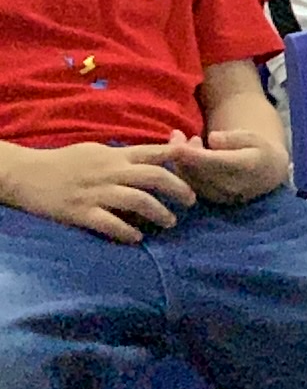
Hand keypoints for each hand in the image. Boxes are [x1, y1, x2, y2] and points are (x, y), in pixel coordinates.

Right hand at [0, 140, 195, 243]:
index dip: (180, 158)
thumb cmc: (64, 162)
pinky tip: (137, 237)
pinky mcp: (80, 212)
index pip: (154, 153)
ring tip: (170, 222)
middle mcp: (109, 172)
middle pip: (154, 177)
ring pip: (138, 200)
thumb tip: (155, 157)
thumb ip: (124, 155)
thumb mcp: (97, 151)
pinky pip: (110, 223)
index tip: (199, 166)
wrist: (25, 174)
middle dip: (179, 188)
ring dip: (159, 212)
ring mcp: (96, 193)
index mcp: (115, 156)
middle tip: (191, 201)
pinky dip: (127, 232)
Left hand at [172, 129, 288, 205]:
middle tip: (177, 134)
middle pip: (198, 171)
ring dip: (180, 161)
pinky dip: (182, 170)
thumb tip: (212, 138)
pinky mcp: (213, 200)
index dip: (191, 154)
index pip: (212, 162)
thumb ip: (233, 138)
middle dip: (182, 153)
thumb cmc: (260, 150)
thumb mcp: (253, 137)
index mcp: (246, 167)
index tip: (176, 143)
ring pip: (191, 179)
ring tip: (183, 141)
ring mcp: (222, 196)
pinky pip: (191, 186)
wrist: (270, 174)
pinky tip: (186, 156)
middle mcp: (233, 186)